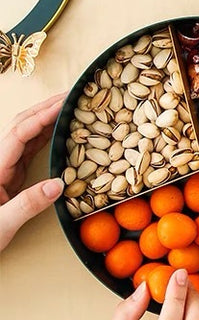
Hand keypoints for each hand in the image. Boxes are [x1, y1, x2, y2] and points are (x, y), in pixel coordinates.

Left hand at [0, 92, 65, 252]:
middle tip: (71, 95)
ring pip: (25, 134)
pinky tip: (60, 131)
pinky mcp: (9, 175)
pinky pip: (28, 148)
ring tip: (69, 107)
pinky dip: (45, 136)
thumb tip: (58, 184)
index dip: (42, 115)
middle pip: (21, 125)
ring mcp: (3, 167)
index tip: (64, 103)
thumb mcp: (2, 224)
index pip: (20, 133)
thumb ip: (29, 204)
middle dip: (45, 107)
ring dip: (46, 118)